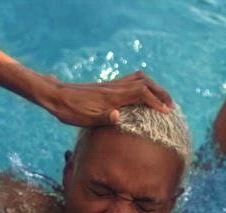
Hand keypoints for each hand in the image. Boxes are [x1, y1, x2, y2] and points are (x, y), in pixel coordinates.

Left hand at [41, 71, 172, 126]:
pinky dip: (143, 84)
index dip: (156, 101)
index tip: (167, 111)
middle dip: (160, 93)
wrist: (55, 95)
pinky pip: (130, 80)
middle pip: (145, 83)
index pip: (141, 93)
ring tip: (162, 99)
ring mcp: (111, 85)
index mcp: (112, 97)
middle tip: (171, 105)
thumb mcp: (84, 119)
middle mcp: (114, 88)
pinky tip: (143, 94)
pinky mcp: (107, 86)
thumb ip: (103, 118)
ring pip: (139, 79)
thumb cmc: (69, 111)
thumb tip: (118, 116)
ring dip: (153, 87)